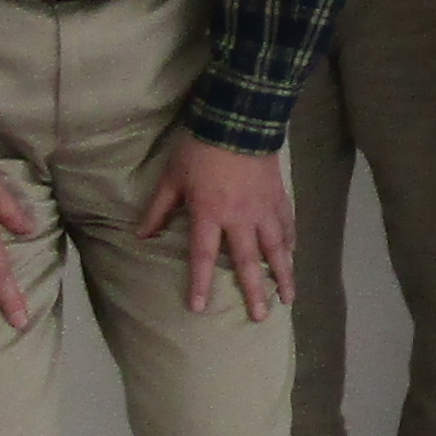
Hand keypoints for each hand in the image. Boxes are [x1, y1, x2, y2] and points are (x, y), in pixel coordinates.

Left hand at [134, 134, 294, 319]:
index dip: (201, 284)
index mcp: (210, 214)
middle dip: (254, 291)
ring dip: (283, 275)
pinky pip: (287, 225)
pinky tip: (293, 256)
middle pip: (249, 262)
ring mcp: (264, 209)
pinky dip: (290, 243)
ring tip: (288, 298)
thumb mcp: (172, 177)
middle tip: (260, 317)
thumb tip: (141, 235)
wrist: (238, 118)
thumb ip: (158, 208)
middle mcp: (240, 218)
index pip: (204, 257)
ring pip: (277, 249)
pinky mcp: (278, 197)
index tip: (199, 308)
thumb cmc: (199, 149)